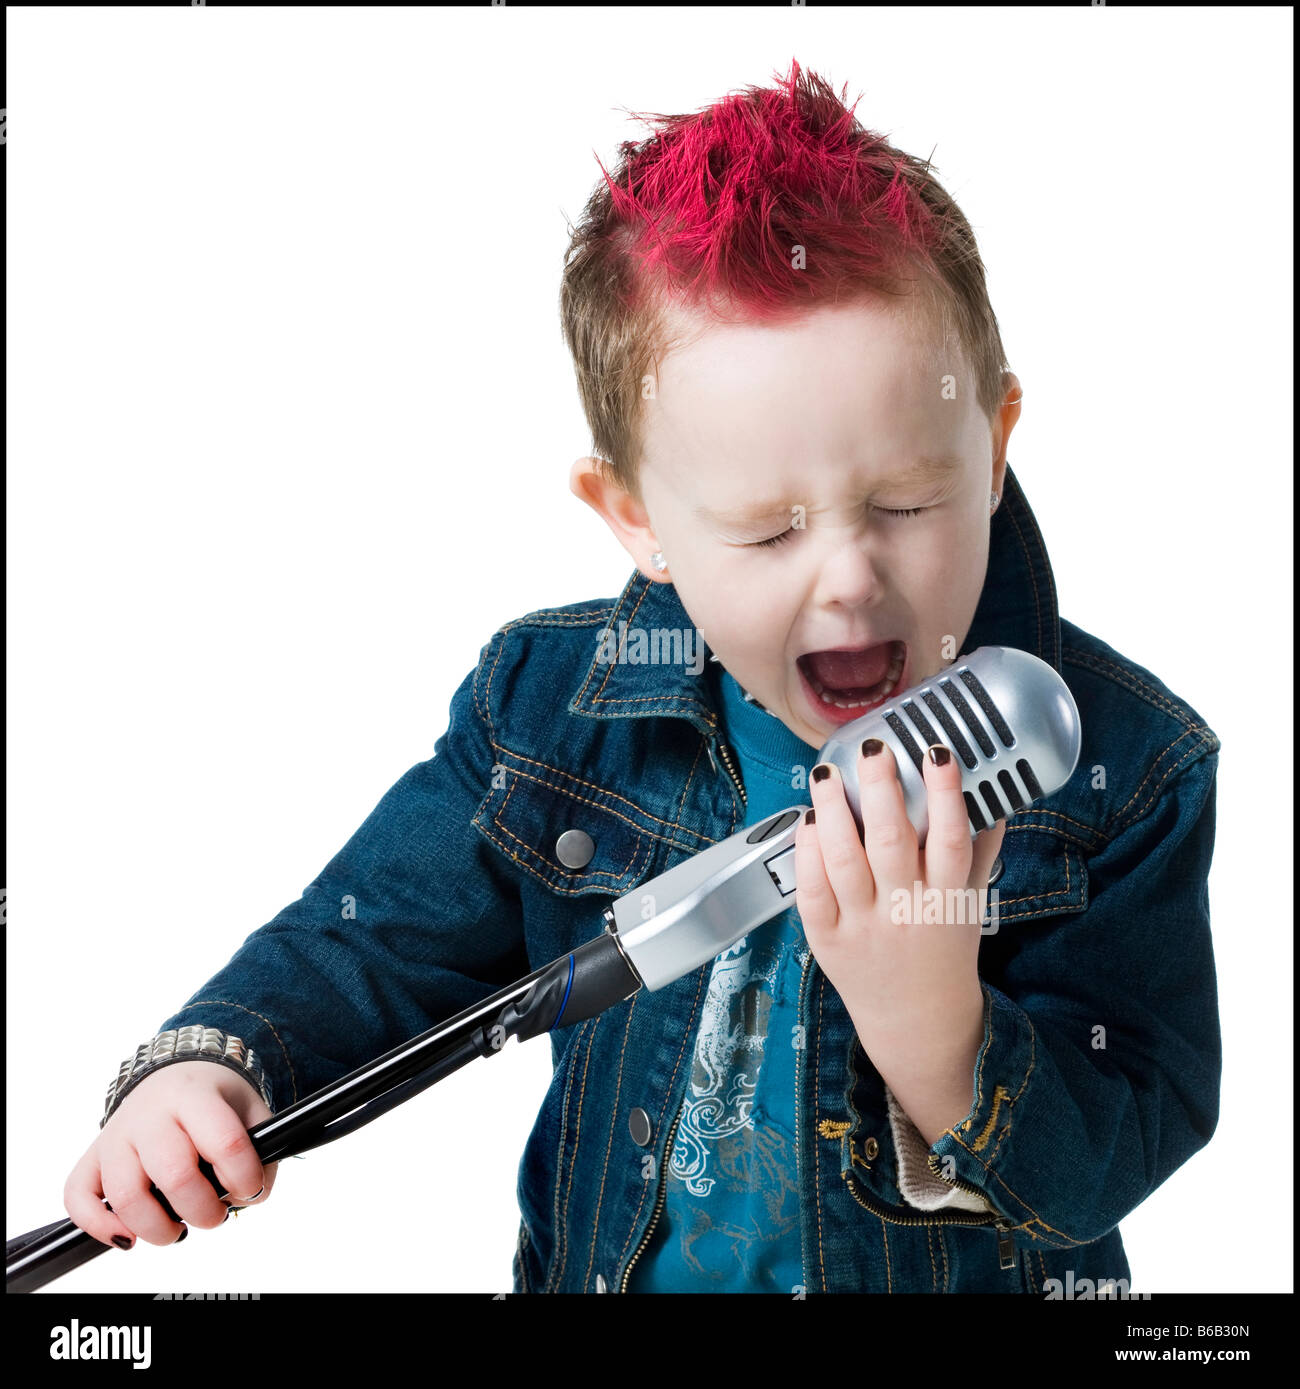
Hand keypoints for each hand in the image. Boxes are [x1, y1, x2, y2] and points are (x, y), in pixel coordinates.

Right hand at [64, 1064, 276, 1249]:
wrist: (175, 1074)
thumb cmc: (214, 1100)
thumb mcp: (249, 1111)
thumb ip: (260, 1153)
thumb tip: (251, 1196)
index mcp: (195, 1096)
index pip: (224, 1142)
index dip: (244, 1177)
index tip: (251, 1189)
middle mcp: (150, 1114)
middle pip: (174, 1174)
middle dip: (203, 1210)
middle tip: (214, 1215)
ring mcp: (115, 1135)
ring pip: (125, 1195)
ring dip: (157, 1228)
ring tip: (178, 1229)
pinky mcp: (91, 1157)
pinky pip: (78, 1197)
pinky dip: (99, 1227)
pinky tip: (129, 1236)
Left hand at [794, 740, 1003, 1075]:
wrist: (919, 1020)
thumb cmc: (944, 948)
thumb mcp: (971, 901)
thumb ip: (981, 849)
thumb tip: (997, 794)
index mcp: (947, 899)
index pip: (950, 839)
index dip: (945, 794)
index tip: (937, 753)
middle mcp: (905, 911)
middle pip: (890, 844)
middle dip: (880, 791)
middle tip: (873, 750)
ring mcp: (862, 926)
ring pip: (843, 862)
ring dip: (833, 813)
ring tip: (827, 773)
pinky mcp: (827, 940)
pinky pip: (812, 890)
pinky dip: (808, 853)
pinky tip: (809, 820)